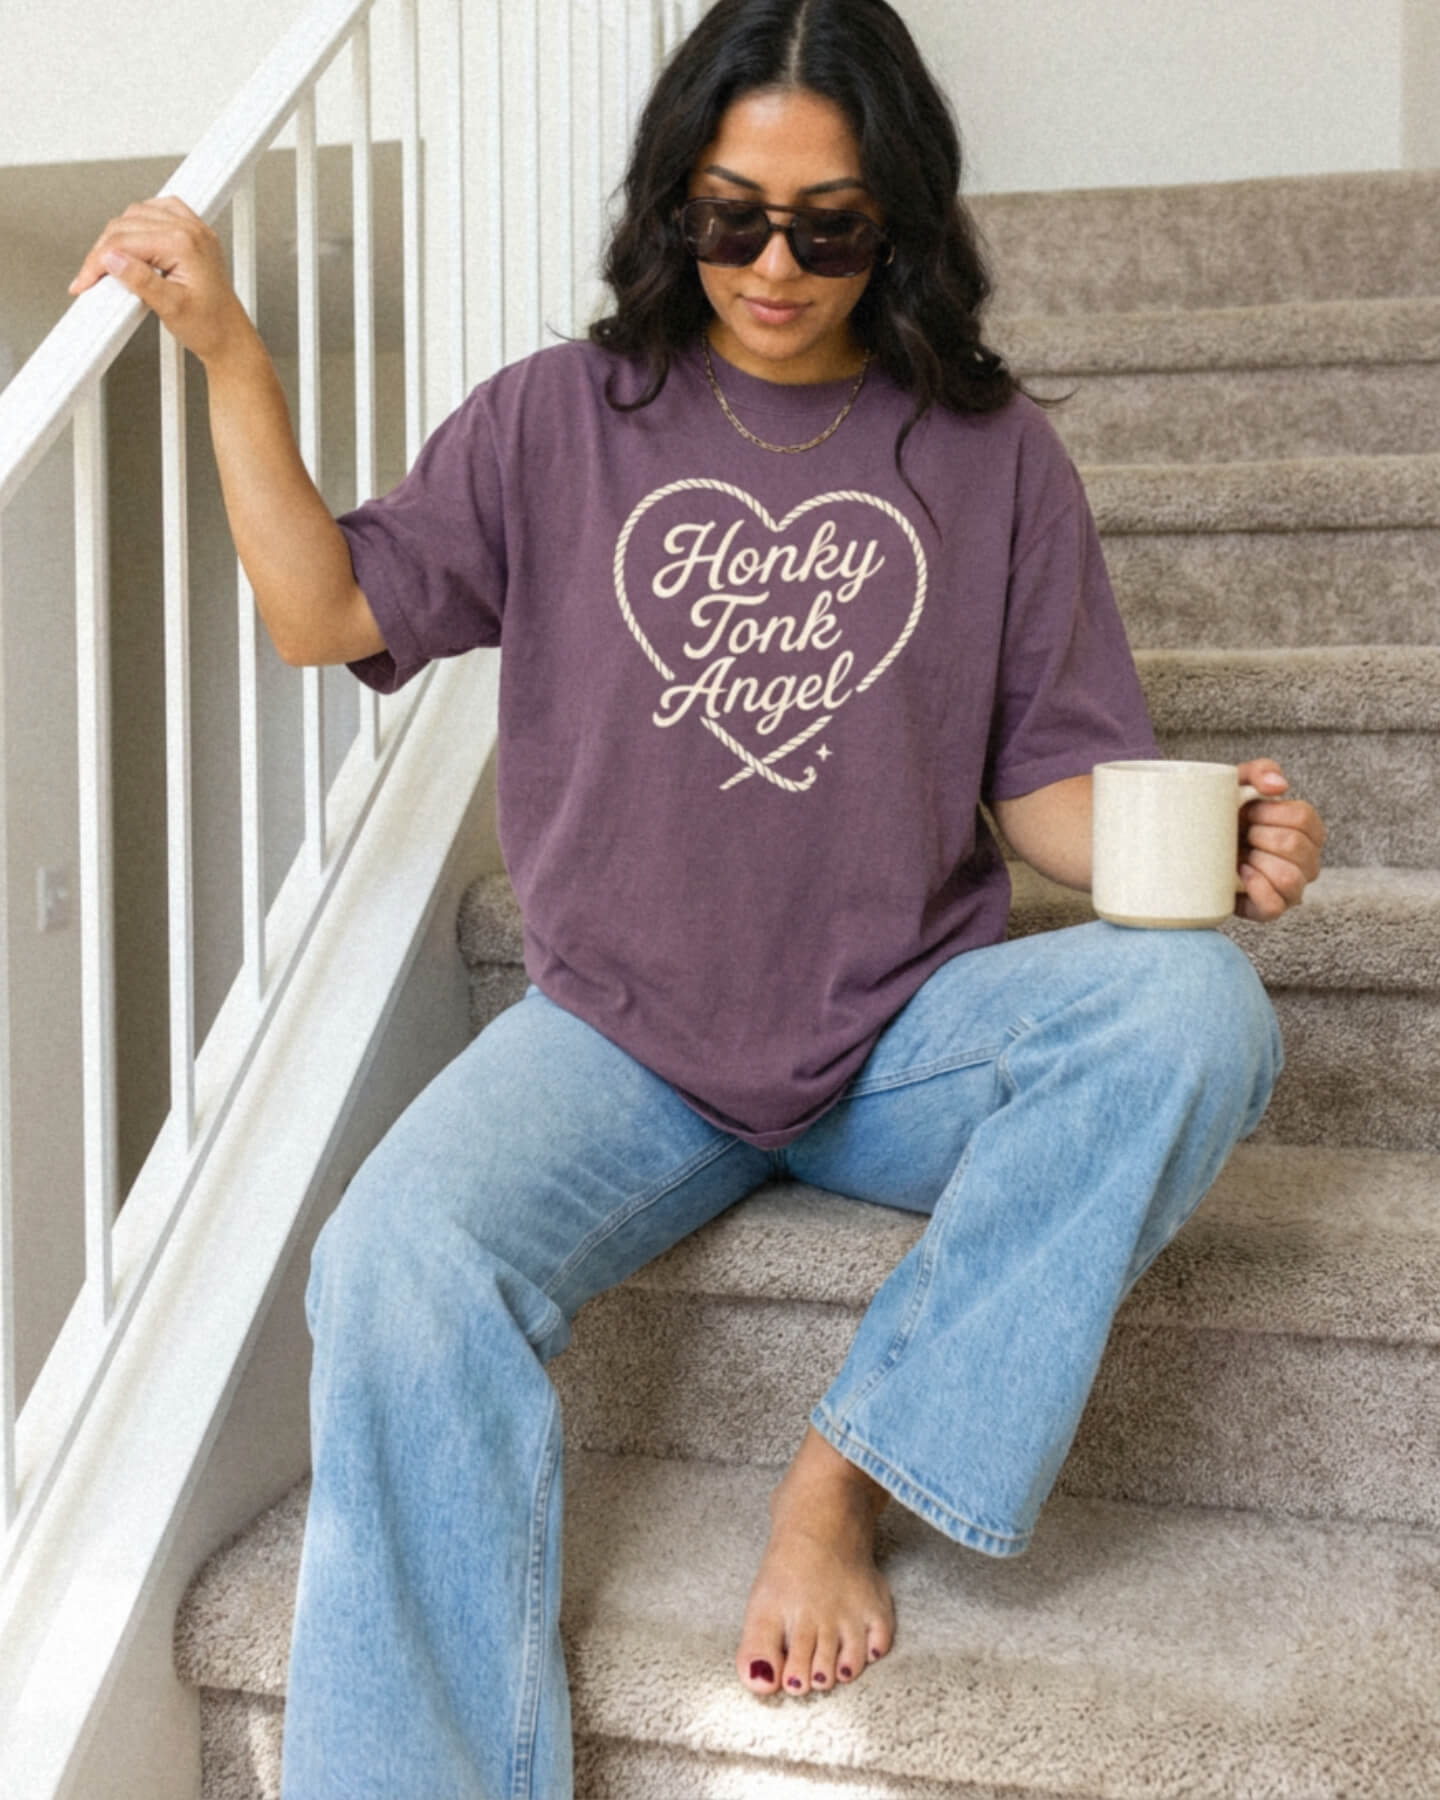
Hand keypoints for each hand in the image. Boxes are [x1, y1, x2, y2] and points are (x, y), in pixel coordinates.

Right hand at [68, 196, 253, 365]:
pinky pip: (157, 212)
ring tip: (108, 264)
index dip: (97, 262)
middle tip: (91, 276)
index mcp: (184, 244)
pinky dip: (138, 224)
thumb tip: (112, 259)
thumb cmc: (210, 327)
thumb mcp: (170, 308)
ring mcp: (193, 229)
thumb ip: (140, 280)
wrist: (230, 339)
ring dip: (117, 235)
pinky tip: (131, 243)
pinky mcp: (192, 234)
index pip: (124, 241)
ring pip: (137, 213)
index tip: (84, 282)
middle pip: (126, 223)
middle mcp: (190, 230)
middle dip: (103, 250)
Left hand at [1235, 759, 1325, 920]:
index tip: (1246, 812)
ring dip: (1258, 862)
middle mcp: (1308, 861)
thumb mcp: (1237, 784)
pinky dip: (1256, 889)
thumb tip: (1279, 786)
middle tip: (1240, 834)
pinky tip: (1240, 875)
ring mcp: (1293, 888)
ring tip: (1240, 855)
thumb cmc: (1223, 816)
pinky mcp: (1270, 910)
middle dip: (1258, 836)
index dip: (1269, 813)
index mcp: (1308, 830)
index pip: (1304, 818)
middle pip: (1294, 846)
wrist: (1193, 845)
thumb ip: (1260, 771)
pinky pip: (1275, 906)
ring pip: (1290, 878)